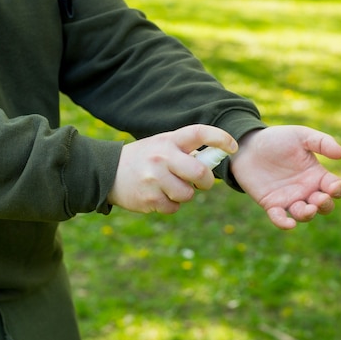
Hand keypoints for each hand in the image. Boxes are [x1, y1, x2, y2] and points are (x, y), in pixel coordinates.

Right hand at [107, 124, 237, 213]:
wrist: (107, 173)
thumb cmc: (145, 158)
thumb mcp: (162, 145)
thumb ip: (185, 151)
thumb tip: (214, 161)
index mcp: (169, 140)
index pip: (199, 133)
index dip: (220, 138)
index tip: (233, 147)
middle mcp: (162, 157)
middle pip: (200, 174)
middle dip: (206, 182)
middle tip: (204, 184)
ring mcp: (154, 178)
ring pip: (188, 194)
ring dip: (184, 194)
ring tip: (169, 187)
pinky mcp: (148, 198)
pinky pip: (173, 207)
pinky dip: (170, 205)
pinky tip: (158, 196)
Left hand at [230, 126, 340, 229]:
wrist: (248, 145)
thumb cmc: (277, 139)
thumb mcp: (301, 135)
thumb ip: (321, 142)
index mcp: (316, 174)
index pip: (335, 188)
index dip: (338, 190)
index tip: (332, 187)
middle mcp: (306, 190)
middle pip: (324, 206)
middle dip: (325, 205)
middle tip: (319, 198)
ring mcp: (289, 199)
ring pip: (304, 215)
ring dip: (308, 215)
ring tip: (308, 208)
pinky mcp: (271, 204)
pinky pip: (280, 219)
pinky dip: (284, 223)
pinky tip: (288, 223)